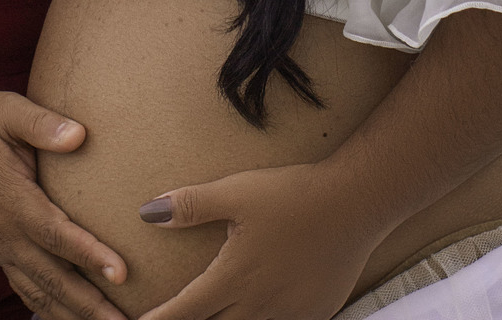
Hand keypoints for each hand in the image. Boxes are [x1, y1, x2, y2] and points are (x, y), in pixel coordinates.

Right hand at [0, 89, 128, 319]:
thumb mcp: (10, 111)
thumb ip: (42, 124)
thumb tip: (79, 135)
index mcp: (13, 200)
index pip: (55, 234)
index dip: (87, 254)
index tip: (120, 272)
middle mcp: (7, 234)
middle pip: (53, 278)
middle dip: (90, 304)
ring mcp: (2, 249)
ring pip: (41, 293)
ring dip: (75, 315)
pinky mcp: (2, 254)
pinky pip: (27, 291)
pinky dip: (50, 310)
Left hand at [137, 162, 386, 319]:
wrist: (354, 204)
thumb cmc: (293, 194)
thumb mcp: (237, 192)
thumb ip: (191, 205)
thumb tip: (147, 213)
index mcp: (234, 277)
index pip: (185, 311)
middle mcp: (258, 305)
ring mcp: (287, 315)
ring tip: (213, 316)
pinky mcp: (313, 315)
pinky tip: (259, 313)